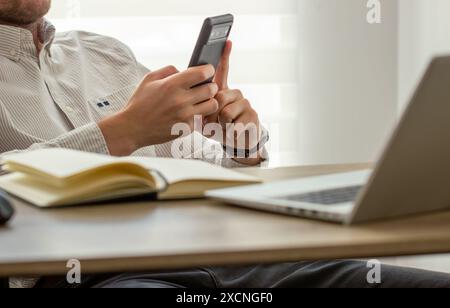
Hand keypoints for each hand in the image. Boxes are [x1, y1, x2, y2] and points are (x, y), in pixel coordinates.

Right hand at [99, 65, 219, 155]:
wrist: (133, 128)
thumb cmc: (140, 103)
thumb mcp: (149, 79)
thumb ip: (169, 70)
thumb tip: (185, 70)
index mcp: (172, 85)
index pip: (202, 73)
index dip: (208, 70)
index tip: (207, 71)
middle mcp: (181, 100)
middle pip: (211, 89)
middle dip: (211, 86)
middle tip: (205, 87)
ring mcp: (185, 116)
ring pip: (212, 105)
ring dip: (209, 101)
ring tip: (202, 100)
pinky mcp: (187, 128)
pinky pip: (202, 118)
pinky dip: (199, 115)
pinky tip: (191, 112)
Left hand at [205, 41, 262, 163]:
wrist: (237, 143)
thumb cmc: (219, 128)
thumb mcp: (205, 118)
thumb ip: (202, 107)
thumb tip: (202, 100)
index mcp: (223, 91)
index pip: (224, 71)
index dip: (225, 56)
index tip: (227, 41)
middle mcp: (235, 94)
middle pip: (219, 96)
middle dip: (212, 113)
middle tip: (213, 122)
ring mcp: (245, 104)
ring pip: (225, 111)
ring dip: (220, 124)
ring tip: (224, 128)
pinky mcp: (252, 116)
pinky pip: (235, 123)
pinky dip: (230, 132)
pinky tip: (233, 132)